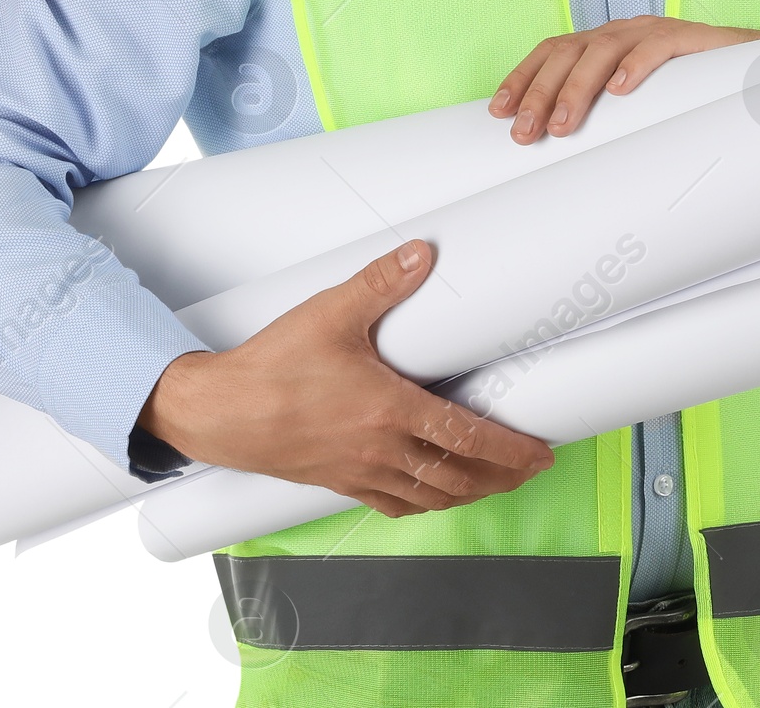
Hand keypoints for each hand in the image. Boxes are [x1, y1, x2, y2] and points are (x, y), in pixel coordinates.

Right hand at [138, 239, 554, 517]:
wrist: (219, 412)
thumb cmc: (272, 366)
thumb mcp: (331, 312)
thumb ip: (381, 282)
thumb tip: (421, 254)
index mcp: (389, 411)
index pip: (468, 438)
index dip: (511, 449)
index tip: (541, 452)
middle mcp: (381, 450)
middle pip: (459, 477)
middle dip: (503, 476)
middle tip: (531, 470)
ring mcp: (359, 471)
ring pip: (430, 497)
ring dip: (470, 494)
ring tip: (496, 484)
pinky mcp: (337, 481)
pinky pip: (393, 504)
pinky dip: (424, 504)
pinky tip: (430, 496)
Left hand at [488, 16, 759, 143]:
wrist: (757, 67)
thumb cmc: (691, 92)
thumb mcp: (640, 107)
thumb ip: (607, 121)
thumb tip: (564, 167)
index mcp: (604, 44)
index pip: (551, 51)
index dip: (522, 78)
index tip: (498, 112)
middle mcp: (623, 31)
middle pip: (568, 51)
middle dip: (540, 92)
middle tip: (524, 133)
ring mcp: (655, 32)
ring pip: (604, 48)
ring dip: (578, 86)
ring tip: (564, 124)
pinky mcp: (691, 39)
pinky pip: (658, 45)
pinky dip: (636, 65)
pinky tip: (621, 89)